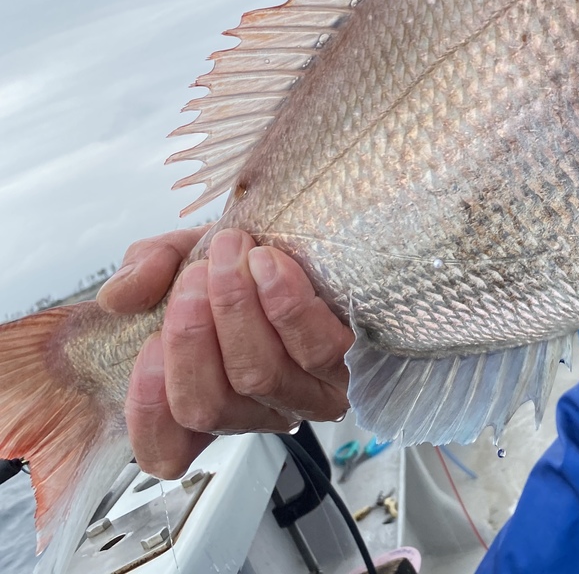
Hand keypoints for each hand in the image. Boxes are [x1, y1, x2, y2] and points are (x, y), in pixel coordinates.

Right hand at [98, 229, 352, 478]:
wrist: (313, 237)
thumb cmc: (245, 260)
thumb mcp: (183, 257)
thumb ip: (146, 270)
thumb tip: (120, 296)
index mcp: (208, 401)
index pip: (166, 451)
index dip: (148, 410)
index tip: (148, 346)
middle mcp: (256, 412)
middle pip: (209, 405)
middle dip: (191, 338)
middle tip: (194, 278)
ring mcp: (305, 396)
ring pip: (260, 375)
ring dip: (236, 312)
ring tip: (230, 257)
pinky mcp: (349, 366)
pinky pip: (316, 348)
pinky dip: (286, 304)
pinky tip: (269, 264)